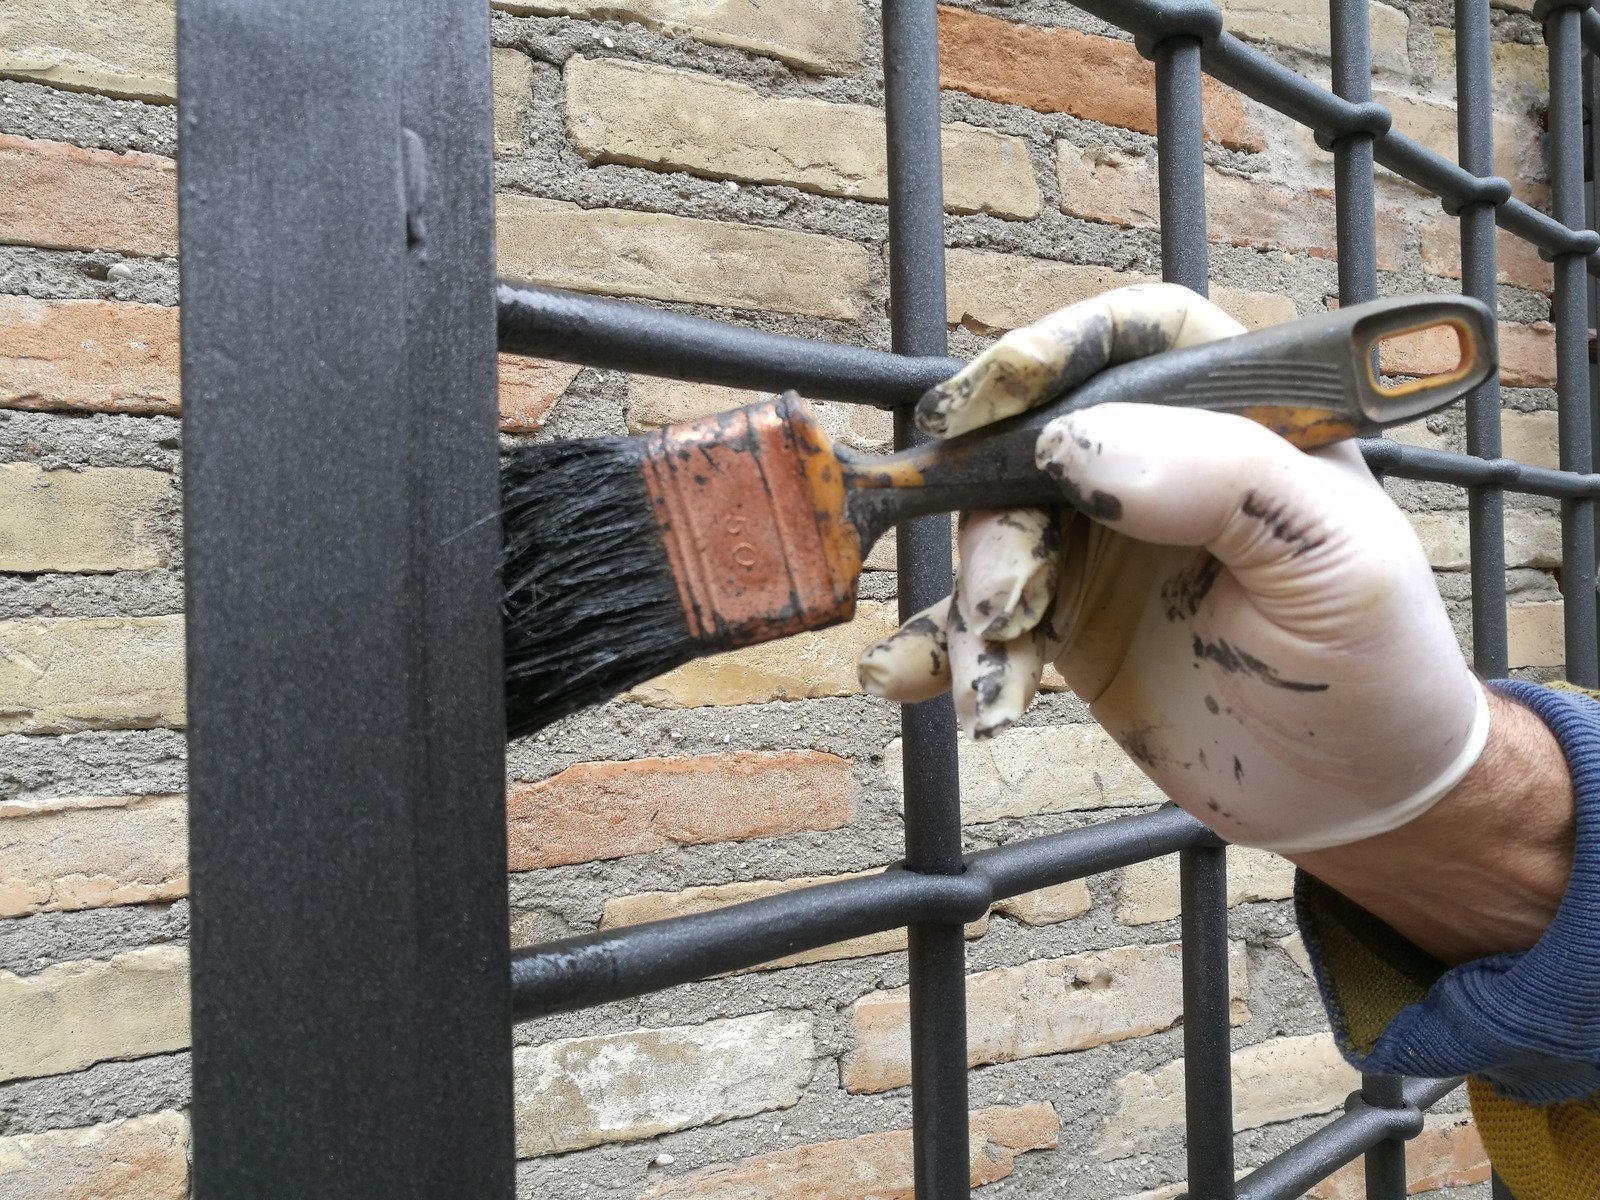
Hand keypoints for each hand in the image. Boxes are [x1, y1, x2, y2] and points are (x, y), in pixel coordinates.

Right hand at [858, 283, 1489, 853]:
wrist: (1353, 799)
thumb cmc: (1373, 662)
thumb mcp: (1330, 559)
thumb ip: (1221, 480)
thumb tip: (1074, 444)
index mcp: (1234, 420)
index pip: (1137, 340)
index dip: (1062, 349)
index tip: (999, 397)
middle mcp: (1155, 470)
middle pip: (1033, 447)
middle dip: (998, 521)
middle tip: (1007, 601)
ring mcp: (1101, 548)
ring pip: (994, 539)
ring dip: (978, 607)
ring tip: (995, 680)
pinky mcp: (1065, 626)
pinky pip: (981, 622)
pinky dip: (944, 651)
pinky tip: (910, 679)